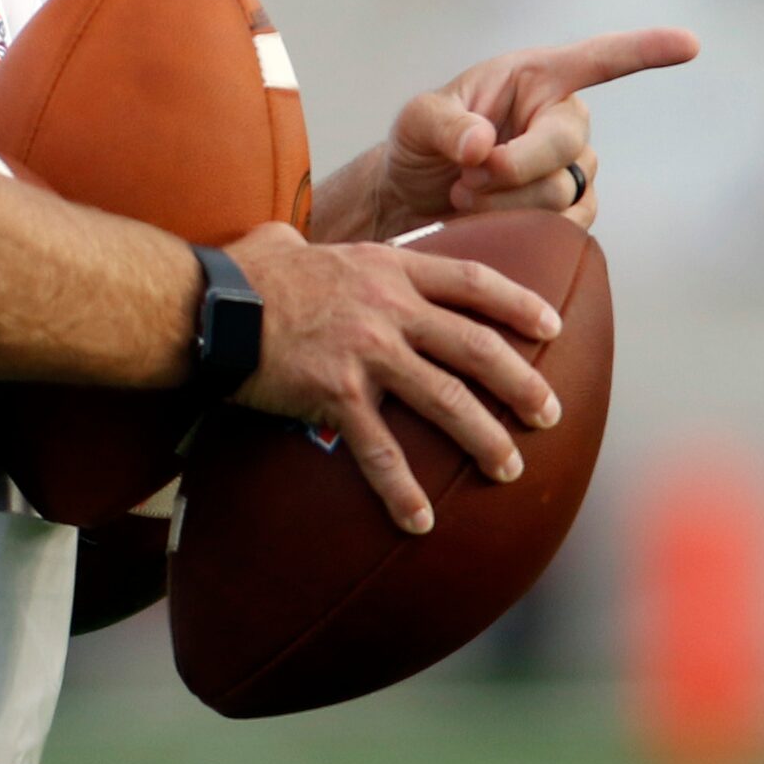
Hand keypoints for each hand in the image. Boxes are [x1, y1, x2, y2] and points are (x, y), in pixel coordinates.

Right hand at [227, 223, 565, 534]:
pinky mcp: (337, 394)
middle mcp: (389, 308)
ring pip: (446, 400)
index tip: (551, 324)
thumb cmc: (246, 273)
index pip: (471, 281)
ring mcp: (367, 352)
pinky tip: (420, 520)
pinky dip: (403, 490)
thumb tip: (290, 242)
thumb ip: (313, 247)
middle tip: (550, 413)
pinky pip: (380, 450)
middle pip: (476, 347)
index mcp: (386, 268)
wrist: (212, 304)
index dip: (518, 303)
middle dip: (521, 383)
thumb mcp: (292, 244)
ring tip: (510, 468)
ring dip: (485, 439)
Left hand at [376, 27, 699, 236]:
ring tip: (463, 198)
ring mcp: (572, 168)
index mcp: (534, 78)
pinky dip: (521, 231)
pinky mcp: (570, 213)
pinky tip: (487, 221)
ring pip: (562, 195)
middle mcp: (562, 119)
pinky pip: (565, 229)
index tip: (689, 44)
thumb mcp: (416, 123)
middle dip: (510, 168)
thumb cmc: (418, 147)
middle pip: (565, 146)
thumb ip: (444, 125)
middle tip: (463, 178)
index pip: (598, 60)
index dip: (644, 51)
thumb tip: (481, 145)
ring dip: (505, 205)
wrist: (411, 202)